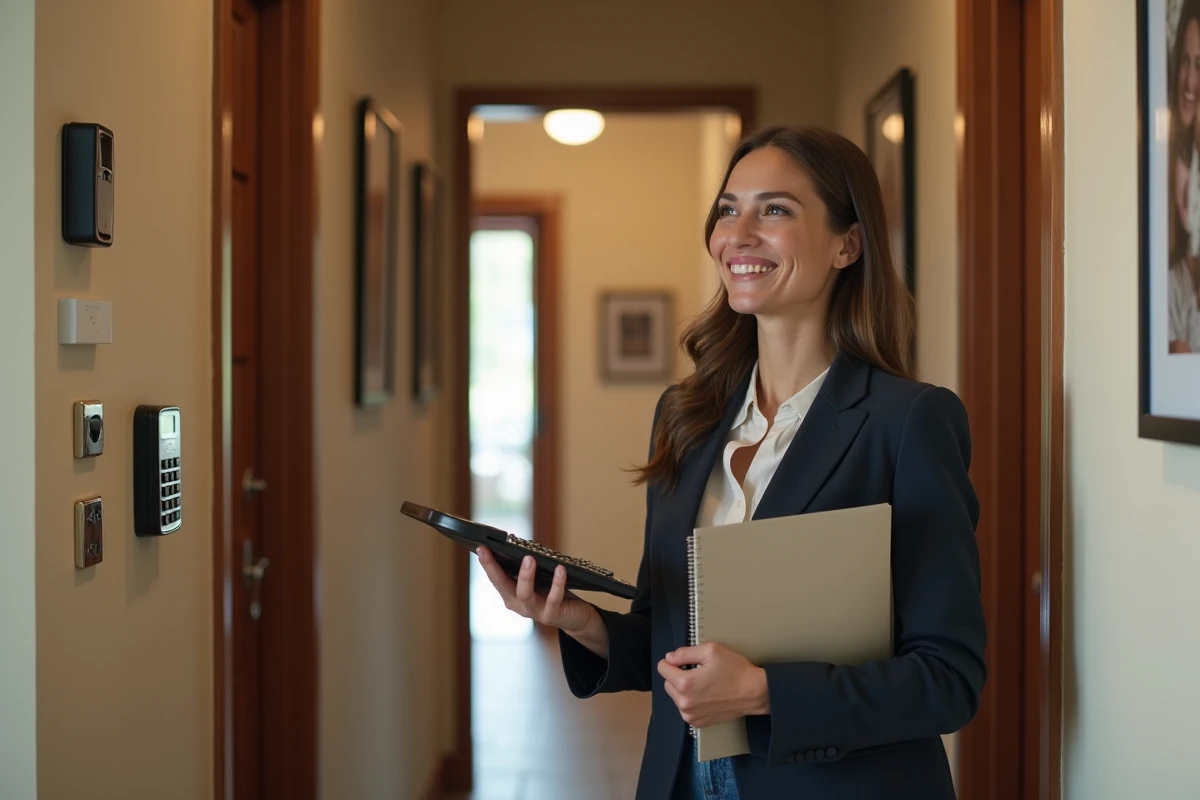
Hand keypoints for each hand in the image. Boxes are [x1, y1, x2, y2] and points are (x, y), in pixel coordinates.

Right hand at [475, 546, 597, 635]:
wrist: (574, 616)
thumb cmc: (553, 592)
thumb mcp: (537, 579)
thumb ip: (527, 569)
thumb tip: (520, 547)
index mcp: (511, 595)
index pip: (495, 578)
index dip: (487, 564)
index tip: (479, 547)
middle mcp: (518, 605)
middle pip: (502, 585)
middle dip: (493, 567)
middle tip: (489, 549)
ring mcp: (534, 612)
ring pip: (524, 594)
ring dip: (526, 576)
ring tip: (529, 558)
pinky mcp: (551, 615)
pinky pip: (553, 599)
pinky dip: (556, 583)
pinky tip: (560, 569)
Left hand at [657, 643, 769, 727]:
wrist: (753, 692)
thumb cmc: (735, 670)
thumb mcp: (711, 651)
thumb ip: (684, 653)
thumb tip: (669, 658)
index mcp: (685, 683)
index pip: (662, 669)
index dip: (672, 661)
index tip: (685, 661)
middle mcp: (685, 703)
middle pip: (667, 684)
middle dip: (677, 675)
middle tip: (697, 671)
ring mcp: (691, 715)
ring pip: (675, 697)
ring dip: (683, 689)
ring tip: (703, 683)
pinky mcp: (698, 723)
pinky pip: (685, 708)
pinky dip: (691, 701)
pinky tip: (706, 695)